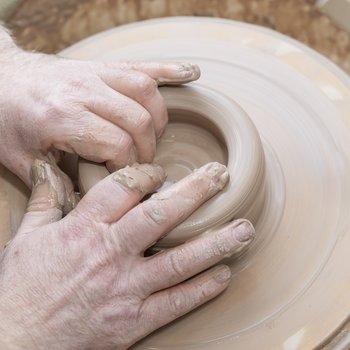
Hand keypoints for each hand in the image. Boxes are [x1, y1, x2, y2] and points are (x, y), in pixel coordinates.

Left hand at [0, 32, 199, 202]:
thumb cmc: (5, 120)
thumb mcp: (19, 159)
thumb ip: (53, 184)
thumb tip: (87, 202)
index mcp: (61, 118)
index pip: (118, 145)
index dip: (128, 167)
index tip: (124, 177)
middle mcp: (82, 91)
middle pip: (139, 121)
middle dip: (147, 148)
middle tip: (140, 163)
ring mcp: (94, 74)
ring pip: (147, 93)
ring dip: (159, 119)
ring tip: (153, 137)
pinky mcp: (102, 65)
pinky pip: (142, 65)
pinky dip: (169, 71)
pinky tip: (190, 73)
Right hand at [0, 161, 253, 349]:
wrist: (19, 343)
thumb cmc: (22, 289)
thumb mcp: (27, 237)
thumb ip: (45, 198)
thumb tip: (47, 168)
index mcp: (83, 229)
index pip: (124, 188)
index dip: (147, 174)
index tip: (161, 171)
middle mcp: (110, 254)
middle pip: (160, 216)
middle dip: (195, 192)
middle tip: (222, 176)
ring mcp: (126, 288)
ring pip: (180, 261)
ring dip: (217, 243)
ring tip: (244, 228)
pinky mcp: (134, 320)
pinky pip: (176, 302)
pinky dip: (203, 288)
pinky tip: (224, 274)